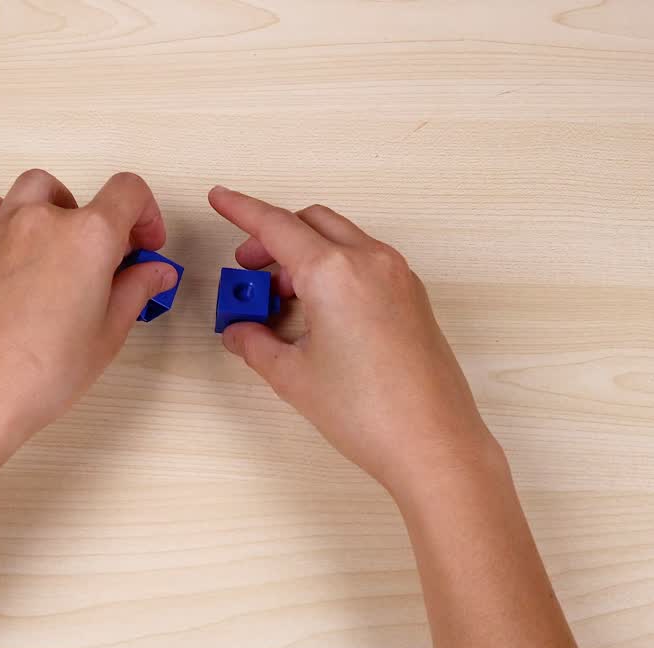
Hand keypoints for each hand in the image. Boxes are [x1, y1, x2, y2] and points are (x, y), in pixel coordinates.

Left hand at [0, 170, 177, 443]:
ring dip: (55, 208)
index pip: (129, 192)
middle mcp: (44, 218)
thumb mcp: (108, 333)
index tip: (145, 246)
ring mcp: (1, 227)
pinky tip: (15, 249)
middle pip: (83, 196)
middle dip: (101, 222)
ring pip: (34, 189)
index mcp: (90, 236)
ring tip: (58, 250)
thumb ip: (136, 289)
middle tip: (105, 264)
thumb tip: (156, 271)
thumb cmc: (46, 370)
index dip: (146, 214)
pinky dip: (7, 215)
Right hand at [209, 186, 501, 497]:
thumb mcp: (292, 375)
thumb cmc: (369, 412)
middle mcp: (370, 262)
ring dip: (304, 254)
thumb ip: (255, 343)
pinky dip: (333, 269)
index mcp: (334, 272)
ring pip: (339, 239)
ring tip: (278, 301)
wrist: (432, 444)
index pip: (276, 226)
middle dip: (272, 237)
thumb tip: (240, 331)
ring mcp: (397, 277)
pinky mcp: (412, 297)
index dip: (241, 210)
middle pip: (310, 223)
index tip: (221, 198)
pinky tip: (315, 311)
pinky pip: (364, 262)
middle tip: (246, 271)